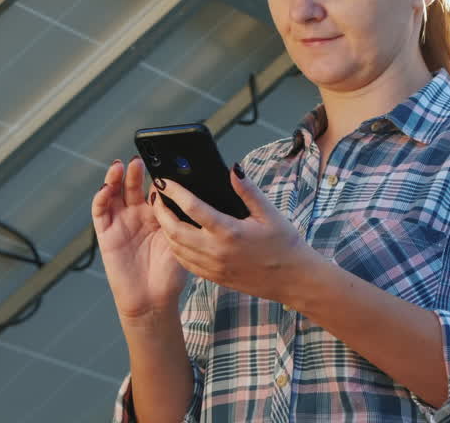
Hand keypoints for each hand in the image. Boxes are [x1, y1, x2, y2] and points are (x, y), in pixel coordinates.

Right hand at [92, 158, 188, 321]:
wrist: (153, 301)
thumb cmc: (170, 274)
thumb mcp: (180, 240)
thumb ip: (179, 218)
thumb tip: (189, 193)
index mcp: (158, 215)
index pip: (154, 188)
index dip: (156, 174)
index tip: (162, 161)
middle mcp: (138, 215)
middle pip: (133, 185)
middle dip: (135, 171)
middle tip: (140, 159)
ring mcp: (121, 222)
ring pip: (114, 193)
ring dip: (114, 178)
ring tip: (120, 166)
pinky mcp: (106, 233)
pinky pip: (100, 212)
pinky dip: (101, 198)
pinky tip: (106, 189)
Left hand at [149, 163, 319, 303]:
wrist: (293, 280)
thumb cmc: (285, 245)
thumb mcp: (270, 213)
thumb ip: (248, 190)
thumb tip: (232, 169)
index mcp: (229, 232)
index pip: (192, 208)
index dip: (174, 192)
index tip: (164, 181)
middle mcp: (217, 251)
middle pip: (175, 230)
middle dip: (160, 211)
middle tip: (156, 196)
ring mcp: (213, 267)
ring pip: (176, 248)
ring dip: (164, 230)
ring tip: (162, 213)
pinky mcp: (214, 277)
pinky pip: (185, 263)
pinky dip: (175, 248)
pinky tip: (175, 236)